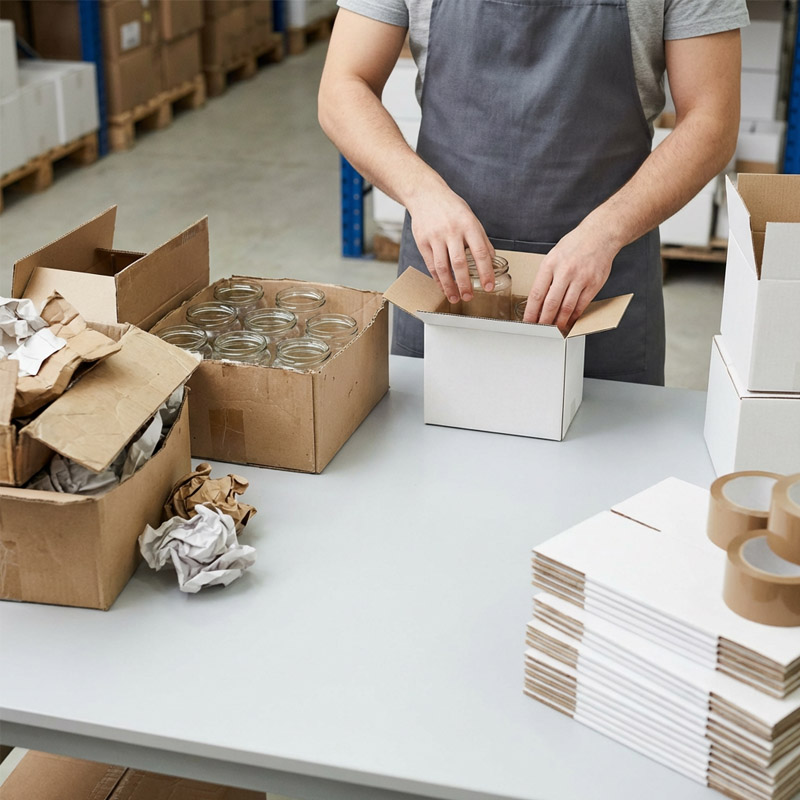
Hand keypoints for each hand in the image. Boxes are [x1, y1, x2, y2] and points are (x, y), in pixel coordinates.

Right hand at [407, 185, 494, 303]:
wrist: (425, 194)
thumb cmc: (451, 208)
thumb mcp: (471, 218)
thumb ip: (481, 240)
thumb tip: (491, 260)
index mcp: (468, 225)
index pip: (480, 253)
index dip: (485, 272)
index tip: (488, 286)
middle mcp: (452, 231)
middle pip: (459, 263)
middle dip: (465, 283)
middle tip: (470, 297)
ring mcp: (435, 237)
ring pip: (442, 267)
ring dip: (450, 286)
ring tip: (455, 298)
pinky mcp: (422, 242)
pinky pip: (431, 265)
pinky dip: (438, 279)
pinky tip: (443, 288)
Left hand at [523, 222, 619, 331]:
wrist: (600, 235)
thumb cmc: (575, 245)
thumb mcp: (553, 256)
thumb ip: (546, 277)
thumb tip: (538, 300)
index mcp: (550, 264)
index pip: (536, 294)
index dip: (530, 312)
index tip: (527, 322)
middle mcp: (565, 271)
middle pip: (551, 304)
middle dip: (544, 321)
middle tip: (540, 330)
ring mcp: (580, 278)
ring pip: (567, 308)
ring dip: (559, 322)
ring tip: (554, 328)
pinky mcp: (594, 284)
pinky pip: (581, 306)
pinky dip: (574, 316)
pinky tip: (569, 320)